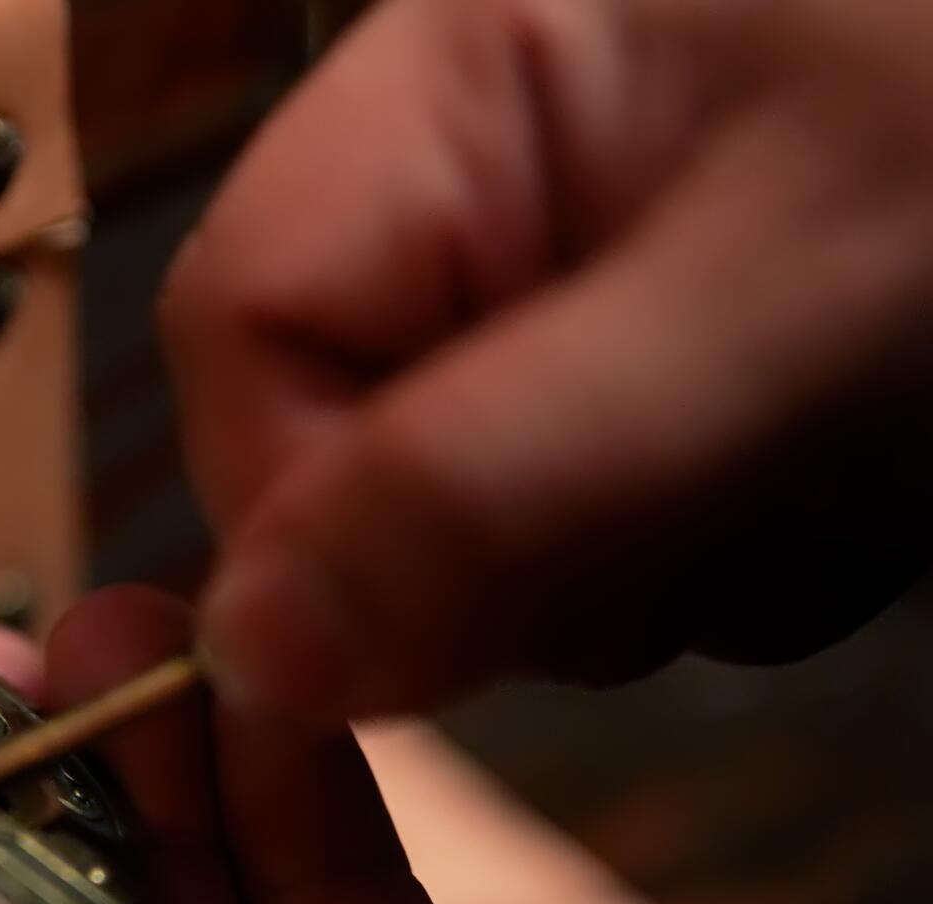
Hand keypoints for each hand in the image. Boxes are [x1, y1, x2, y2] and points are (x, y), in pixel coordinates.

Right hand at [163, 0, 932, 717]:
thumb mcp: (794, 308)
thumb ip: (500, 478)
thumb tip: (255, 647)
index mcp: (454, 84)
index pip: (243, 327)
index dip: (311, 508)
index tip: (447, 619)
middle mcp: (482, 173)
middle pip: (350, 445)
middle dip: (519, 543)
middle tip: (716, 498)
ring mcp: (566, 274)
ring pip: (479, 521)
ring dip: (643, 557)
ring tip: (821, 450)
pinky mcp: (652, 362)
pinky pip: (600, 535)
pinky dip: (716, 553)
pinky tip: (834, 464)